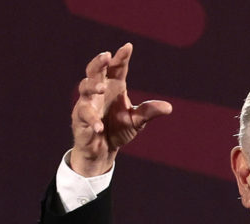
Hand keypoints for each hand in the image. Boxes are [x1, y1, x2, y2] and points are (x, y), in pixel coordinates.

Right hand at [70, 43, 171, 176]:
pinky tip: (100, 127)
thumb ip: (149, 112)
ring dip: (92, 85)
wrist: (104, 149)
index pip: (117, 68)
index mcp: (114, 87)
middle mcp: (100, 91)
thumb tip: (169, 108)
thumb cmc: (119, 129)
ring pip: (85, 87)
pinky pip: (84, 115)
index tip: (128, 47)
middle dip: (99, 62)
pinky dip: (92, 120)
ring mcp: (88, 102)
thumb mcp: (137, 121)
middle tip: (106, 56)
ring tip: (101, 88)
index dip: (121, 58)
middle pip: (95, 71)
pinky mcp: (80, 117)